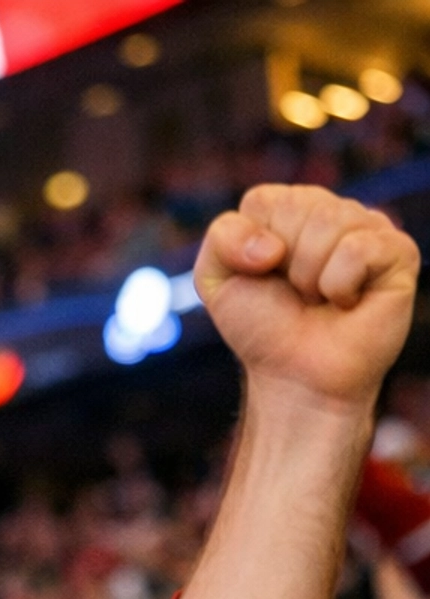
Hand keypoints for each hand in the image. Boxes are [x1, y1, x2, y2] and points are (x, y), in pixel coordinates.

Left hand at [196, 186, 418, 415]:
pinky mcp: (399, 252)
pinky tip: (347, 302)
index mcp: (291, 209)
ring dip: (311, 277)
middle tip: (298, 294)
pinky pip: (357, 248)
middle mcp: (333, 211)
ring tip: (321, 298)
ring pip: (330, 221)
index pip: (263, 201)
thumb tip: (273, 245)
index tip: (263, 279)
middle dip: (285, 264)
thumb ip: (222, 237)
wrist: (296, 379)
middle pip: (298, 206)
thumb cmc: (264, 331)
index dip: (252, 249)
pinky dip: (340, 285)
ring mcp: (370, 227)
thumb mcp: (218, 280)